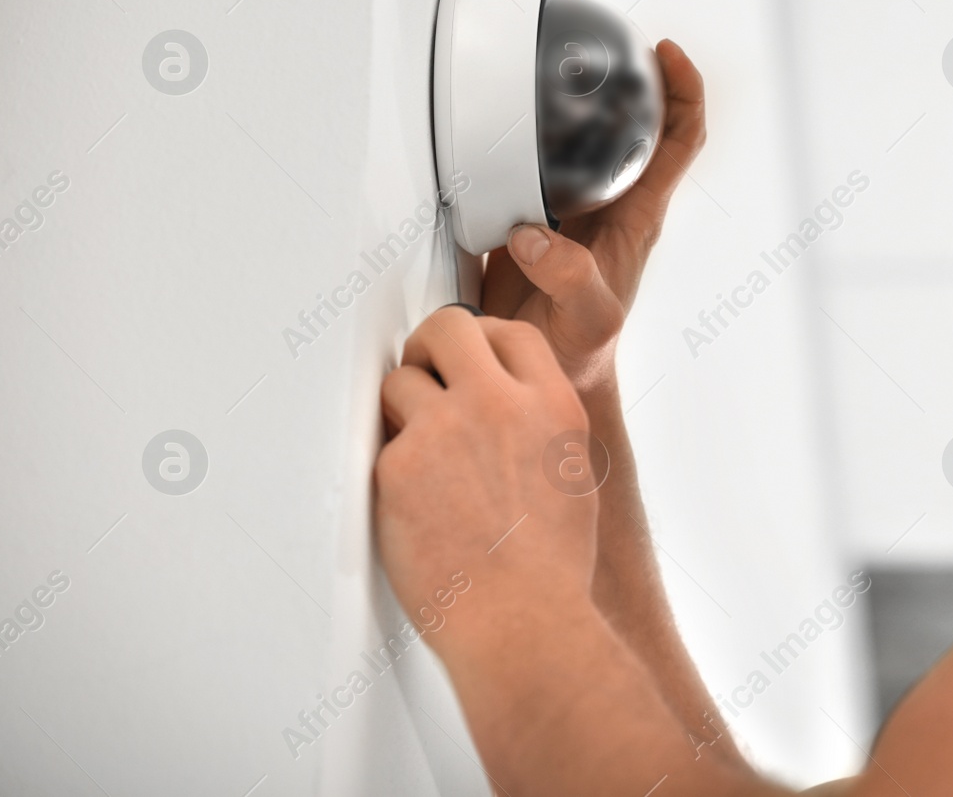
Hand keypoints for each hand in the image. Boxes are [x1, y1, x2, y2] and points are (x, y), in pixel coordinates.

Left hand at [374, 306, 598, 654]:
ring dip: (403, 410)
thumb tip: (508, 404)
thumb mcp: (571, 474)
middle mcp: (500, 404)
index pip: (510, 333)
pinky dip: (392, 468)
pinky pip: (381, 443)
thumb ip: (539, 423)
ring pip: (401, 382)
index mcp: (552, 404)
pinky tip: (416, 505)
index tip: (469, 356)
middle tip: (423, 373)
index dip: (482, 340)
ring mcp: (445, 429)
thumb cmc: (549, 568)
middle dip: (429, 348)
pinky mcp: (398, 465)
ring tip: (421, 457)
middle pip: (447, 330)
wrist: (522, 622)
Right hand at [480, 20, 706, 391]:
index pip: (680, 140)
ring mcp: (565, 203)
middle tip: (591, 16)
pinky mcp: (521, 213)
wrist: (541, 373)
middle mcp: (606, 198)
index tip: (666, 51)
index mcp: (636, 213)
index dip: (684, 92)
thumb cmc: (580, 349)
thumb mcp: (588, 318)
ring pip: (575, 129)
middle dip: (620, 62)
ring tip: (540, 38)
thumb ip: (569, 279)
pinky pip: (521, 156)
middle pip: (630, 116)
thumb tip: (533, 235)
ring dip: (563, 86)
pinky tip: (488, 102)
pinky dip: (511, 124)